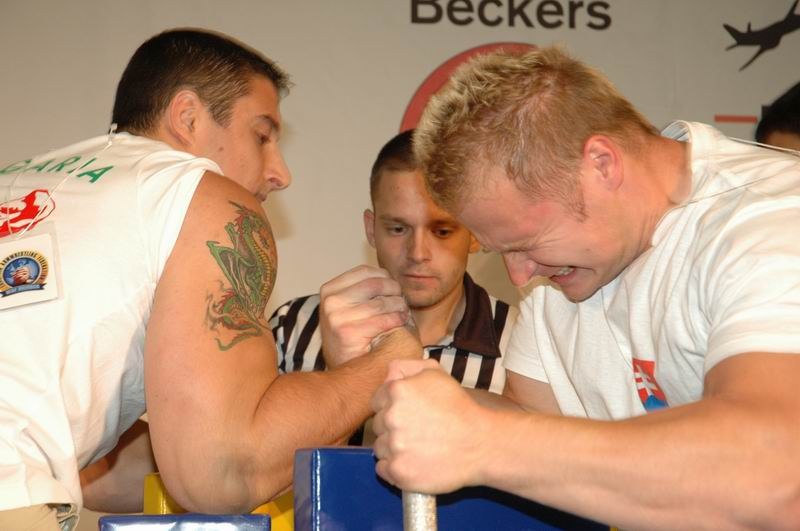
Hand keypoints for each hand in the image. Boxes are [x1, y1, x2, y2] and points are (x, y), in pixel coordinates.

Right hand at [319, 265, 408, 367]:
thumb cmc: (356, 336)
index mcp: (329, 289)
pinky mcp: (348, 333)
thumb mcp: (353, 307)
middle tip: (402, 301)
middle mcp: (330, 301)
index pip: (365, 271)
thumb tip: (391, 276)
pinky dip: (398, 319)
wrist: (347, 372)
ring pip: (382, 302)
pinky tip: (402, 322)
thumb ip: (365, 289)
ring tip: (404, 313)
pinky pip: (384, 319)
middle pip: (375, 283)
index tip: (394, 289)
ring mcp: (336, 317)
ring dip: (400, 306)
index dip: (385, 277)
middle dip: (395, 291)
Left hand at [371, 360, 491, 493]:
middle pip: (378, 424)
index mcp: (397, 391)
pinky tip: (412, 461)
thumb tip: (388, 373)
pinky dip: (393, 467)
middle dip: (393, 427)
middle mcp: (391, 417)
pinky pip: (382, 468)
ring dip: (392, 448)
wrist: (480, 444)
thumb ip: (407, 367)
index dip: (391, 407)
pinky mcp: (398, 471)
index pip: (377, 401)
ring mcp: (394, 446)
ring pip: (379, 447)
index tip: (408, 414)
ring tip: (418, 447)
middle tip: (417, 431)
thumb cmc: (459, 408)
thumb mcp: (436, 374)